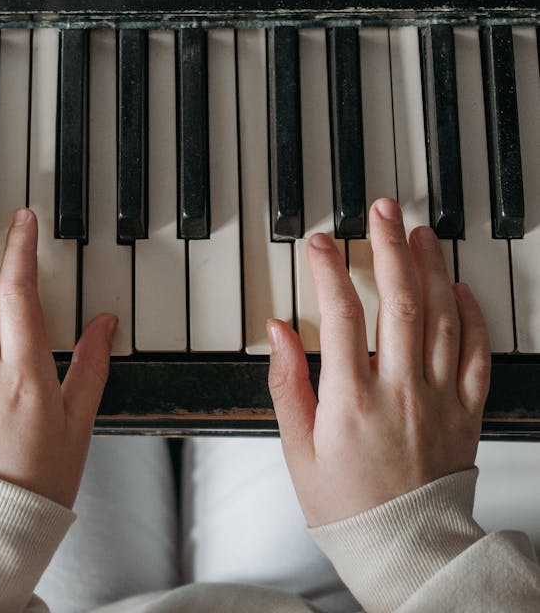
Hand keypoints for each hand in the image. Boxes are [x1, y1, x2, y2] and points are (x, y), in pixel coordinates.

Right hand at [267, 198, 490, 526]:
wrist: (404, 548)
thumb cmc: (346, 504)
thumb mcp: (298, 449)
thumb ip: (286, 383)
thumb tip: (279, 330)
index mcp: (352, 401)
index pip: (341, 316)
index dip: (330, 271)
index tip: (321, 242)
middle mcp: (400, 391)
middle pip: (400, 302)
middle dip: (389, 247)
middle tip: (381, 209)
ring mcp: (439, 398)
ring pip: (442, 317)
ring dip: (431, 268)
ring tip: (419, 233)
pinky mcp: (467, 410)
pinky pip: (478, 353)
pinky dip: (472, 315)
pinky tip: (460, 287)